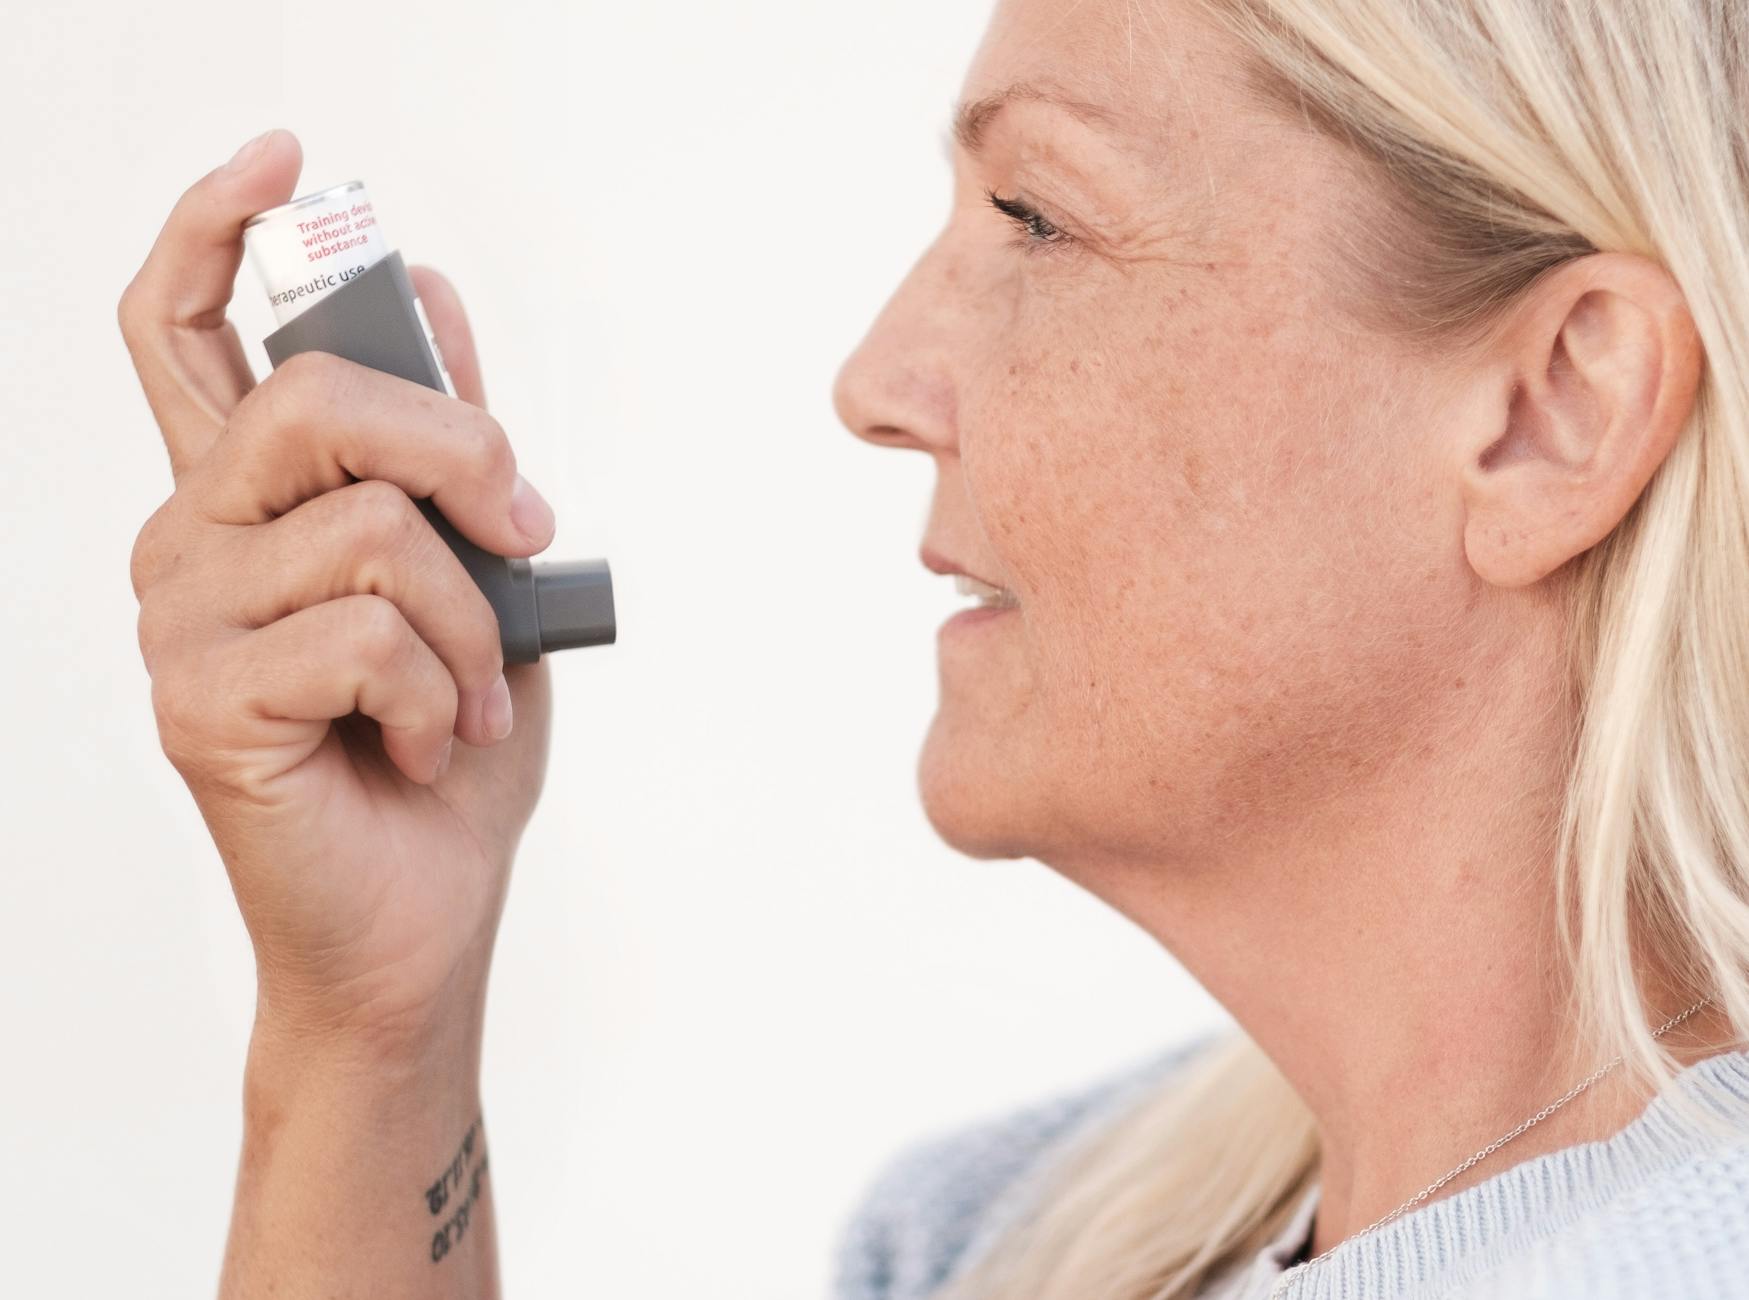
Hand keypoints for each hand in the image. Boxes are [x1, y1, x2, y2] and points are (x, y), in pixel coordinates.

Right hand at [120, 129, 552, 1054]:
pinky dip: (440, 691)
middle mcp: (189, 539)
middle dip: (462, 450)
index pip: (184, 330)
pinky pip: (366, 631)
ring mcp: (181, 620)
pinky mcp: (201, 701)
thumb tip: (435, 291)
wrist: (423, 914)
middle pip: (315, 399)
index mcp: (246, 498)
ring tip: (468, 700)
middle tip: (525, 532)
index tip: (286, 159)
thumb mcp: (478, 578)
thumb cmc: (445, 747)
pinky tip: (422, 746)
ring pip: (372, 528)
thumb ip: (442, 447)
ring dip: (471, 623)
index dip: (218, 227)